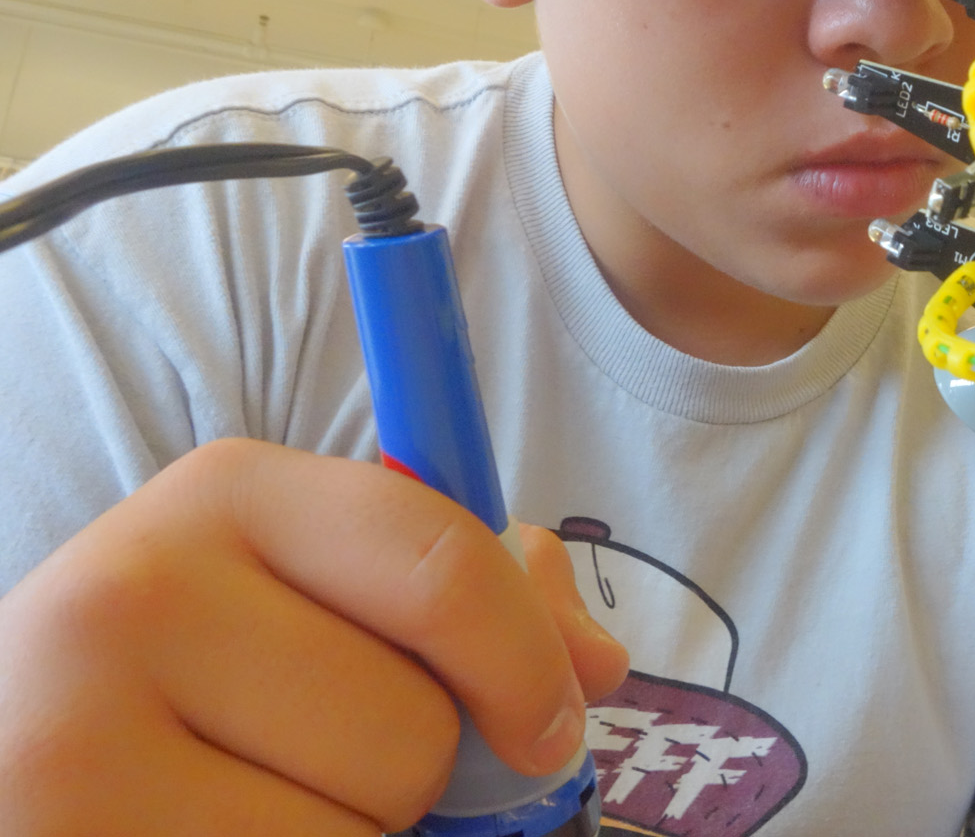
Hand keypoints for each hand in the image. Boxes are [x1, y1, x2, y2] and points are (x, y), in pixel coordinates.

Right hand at [0, 440, 628, 834]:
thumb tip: (595, 666)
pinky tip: (206, 833)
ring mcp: (68, 738)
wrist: (17, 745)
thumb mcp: (317, 594)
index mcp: (227, 492)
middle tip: (312, 759)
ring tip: (246, 800)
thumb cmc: (199, 673)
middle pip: (412, 731)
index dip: (525, 667)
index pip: (443, 567)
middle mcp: (130, 593)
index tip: (545, 729)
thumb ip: (468, 600)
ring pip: (352, 832)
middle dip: (405, 774)